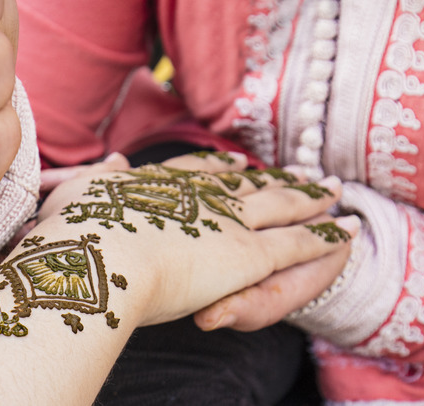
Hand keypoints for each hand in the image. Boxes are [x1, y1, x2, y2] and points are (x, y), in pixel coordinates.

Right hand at [35, 152, 358, 326]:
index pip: (201, 172)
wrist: (94, 261)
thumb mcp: (80, 196)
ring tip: (333, 190)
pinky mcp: (250, 254)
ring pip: (284, 206)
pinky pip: (298, 243)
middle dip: (277, 178)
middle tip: (302, 172)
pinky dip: (325, 237)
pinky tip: (347, 233)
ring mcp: (230, 222)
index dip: (222, 169)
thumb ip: (103, 180)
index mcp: (164, 184)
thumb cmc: (75, 234)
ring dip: (310, 198)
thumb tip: (114, 162)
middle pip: (251, 183)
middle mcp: (203, 196)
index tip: (236, 164)